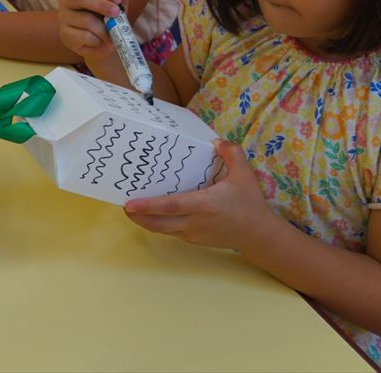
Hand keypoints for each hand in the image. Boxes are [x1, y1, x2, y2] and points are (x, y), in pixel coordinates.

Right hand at [57, 0, 129, 60]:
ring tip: (113, 34)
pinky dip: (98, 40)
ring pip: (86, 19)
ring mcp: (64, 20)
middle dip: (101, 4)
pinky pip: (85, 36)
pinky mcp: (65, 36)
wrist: (103, 45)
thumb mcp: (118, 6)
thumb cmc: (108, 22)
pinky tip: (100, 41)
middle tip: (116, 13)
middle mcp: (67, 3)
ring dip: (104, 28)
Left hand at [124, 139, 279, 251]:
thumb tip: (216, 141)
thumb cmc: (249, 204)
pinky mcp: (192, 239)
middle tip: (122, 204)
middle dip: (137, 216)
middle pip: (157, 223)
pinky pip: (170, 231)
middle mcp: (194, 222)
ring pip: (161, 230)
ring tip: (130, 208)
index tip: (129, 204)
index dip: (148, 206)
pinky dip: (157, 224)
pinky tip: (151, 213)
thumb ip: (232, 154)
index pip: (171, 206)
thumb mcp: (244, 175)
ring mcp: (191, 233)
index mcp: (204, 205)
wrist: (259, 235)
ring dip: (144, 220)